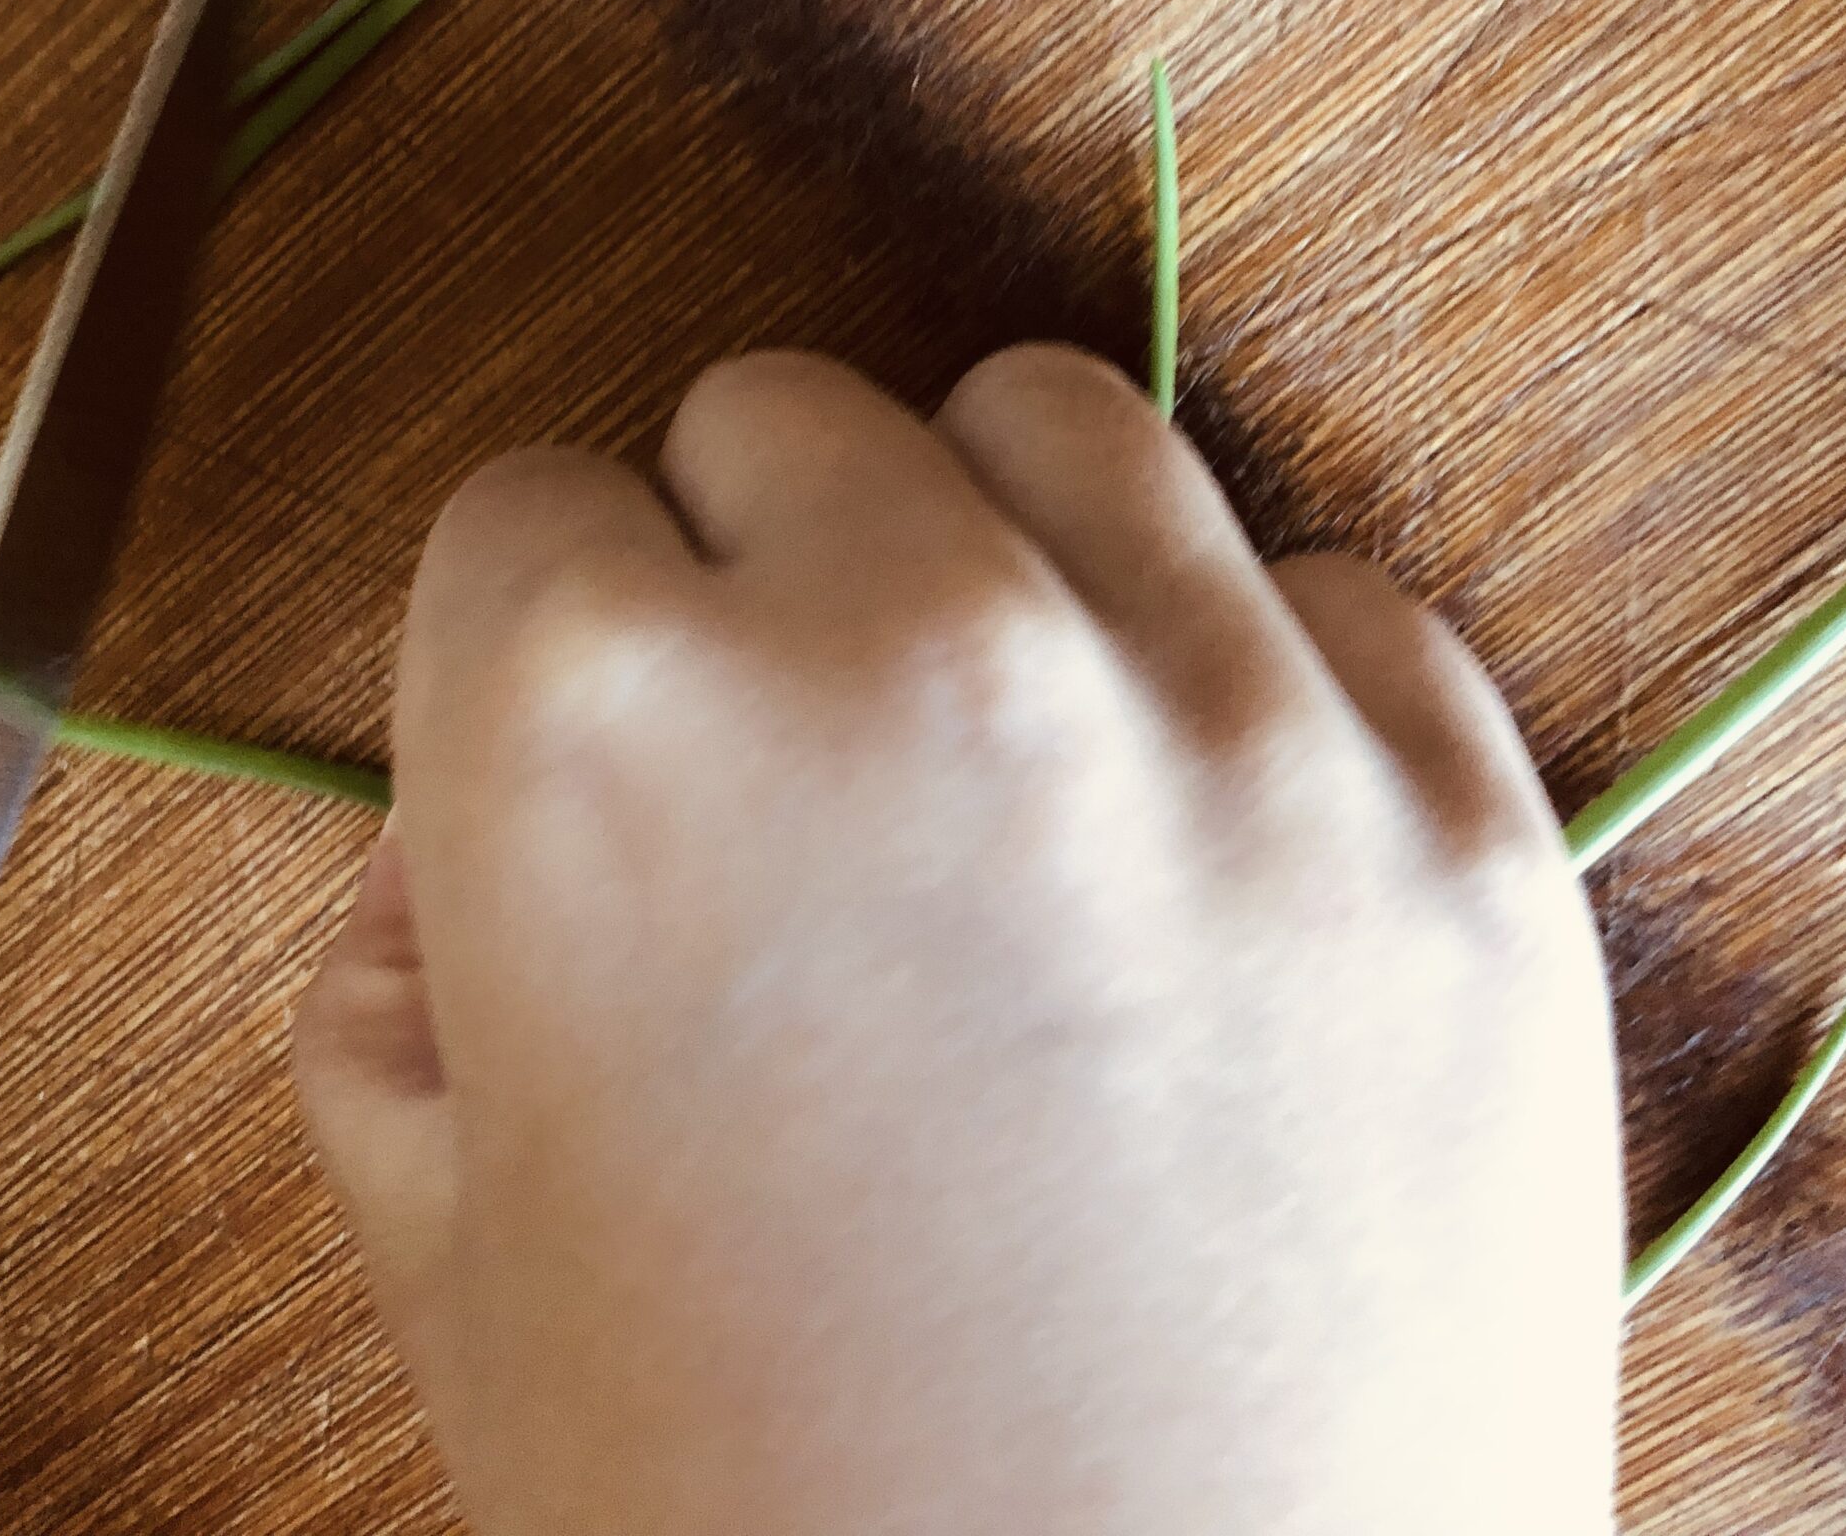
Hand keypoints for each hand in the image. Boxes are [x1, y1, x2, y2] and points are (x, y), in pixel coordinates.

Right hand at [295, 346, 1621, 1535]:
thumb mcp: (452, 1265)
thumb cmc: (760, 1529)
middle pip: (779, 419)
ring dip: (984, 549)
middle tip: (778, 771)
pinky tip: (1190, 855)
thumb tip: (441, 850)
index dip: (529, 651)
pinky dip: (1243, 685)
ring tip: (985, 750)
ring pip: (1056, 427)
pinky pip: (1327, 603)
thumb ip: (388, 989)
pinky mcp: (1457, 829)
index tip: (581, 748)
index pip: (522, 507)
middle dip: (742, 570)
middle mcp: (911, 660)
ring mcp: (1219, 729)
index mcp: (598, 744)